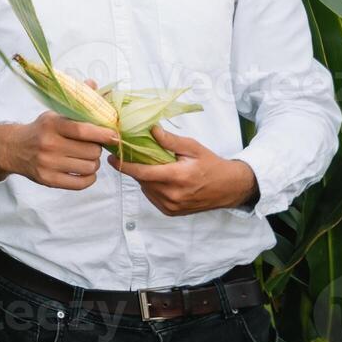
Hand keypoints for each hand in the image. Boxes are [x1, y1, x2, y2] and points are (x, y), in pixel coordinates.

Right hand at [0, 104, 120, 190]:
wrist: (12, 148)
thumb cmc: (39, 130)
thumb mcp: (53, 113)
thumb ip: (76, 103)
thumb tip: (93, 84)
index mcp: (51, 124)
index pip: (83, 130)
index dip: (103, 133)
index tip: (115, 135)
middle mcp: (48, 144)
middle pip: (91, 151)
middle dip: (97, 148)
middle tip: (92, 145)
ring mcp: (48, 164)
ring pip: (89, 167)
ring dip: (93, 163)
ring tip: (86, 157)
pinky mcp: (48, 180)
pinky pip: (81, 183)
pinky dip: (89, 178)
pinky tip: (85, 171)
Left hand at [107, 124, 259, 214]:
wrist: (230, 188)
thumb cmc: (211, 164)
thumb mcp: (192, 148)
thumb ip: (170, 140)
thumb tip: (150, 129)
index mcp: (178, 177)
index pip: (142, 173)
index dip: (123, 165)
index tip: (111, 157)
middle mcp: (173, 195)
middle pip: (142, 180)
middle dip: (134, 168)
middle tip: (130, 156)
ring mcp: (172, 206)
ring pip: (146, 189)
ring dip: (143, 178)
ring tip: (150, 166)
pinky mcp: (172, 212)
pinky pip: (152, 197)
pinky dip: (151, 187)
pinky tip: (159, 179)